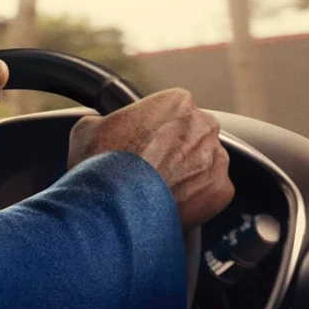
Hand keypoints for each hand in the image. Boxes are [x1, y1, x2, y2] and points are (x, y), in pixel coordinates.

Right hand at [67, 88, 232, 228]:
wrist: (115, 207)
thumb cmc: (102, 165)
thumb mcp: (87, 128)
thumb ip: (105, 120)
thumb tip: (102, 126)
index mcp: (176, 101)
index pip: (171, 108)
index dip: (154, 126)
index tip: (142, 140)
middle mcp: (203, 125)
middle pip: (193, 133)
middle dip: (176, 148)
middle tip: (150, 165)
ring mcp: (216, 159)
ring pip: (205, 163)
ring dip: (188, 172)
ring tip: (159, 188)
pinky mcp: (221, 191)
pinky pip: (211, 191)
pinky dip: (196, 198)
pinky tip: (171, 202)